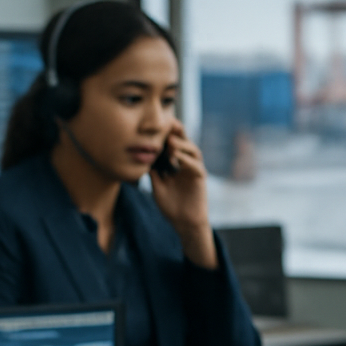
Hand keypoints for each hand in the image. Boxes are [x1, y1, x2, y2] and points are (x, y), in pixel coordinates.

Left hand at [149, 120, 216, 268]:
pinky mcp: (200, 179)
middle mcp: (187, 164)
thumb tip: (145, 157)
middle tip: (168, 122)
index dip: (167, 134)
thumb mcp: (157, 186)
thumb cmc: (171, 207)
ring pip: (192, 151)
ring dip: (181, 145)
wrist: (183, 223)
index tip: (157, 125)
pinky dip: (186, 160)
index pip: (173, 145)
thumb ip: (154, 172)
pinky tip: (175, 157)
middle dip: (178, 132)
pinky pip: (195, 166)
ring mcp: (194, 170)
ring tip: (169, 141)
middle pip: (185, 143)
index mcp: (176, 165)